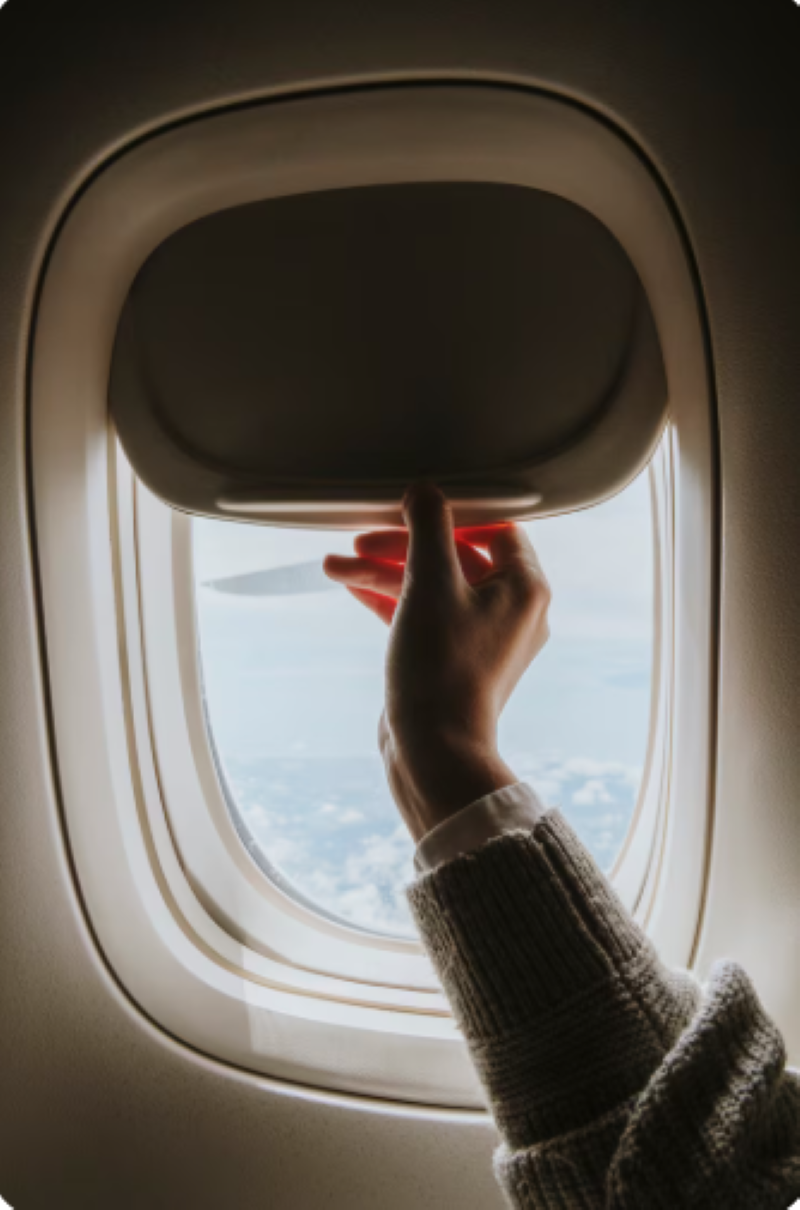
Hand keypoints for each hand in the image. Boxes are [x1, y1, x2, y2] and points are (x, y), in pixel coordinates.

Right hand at [323, 483, 550, 840]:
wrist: (433, 751)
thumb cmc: (441, 669)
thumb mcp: (430, 582)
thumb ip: (428, 527)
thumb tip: (425, 490)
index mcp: (524, 588)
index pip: (493, 527)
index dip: (450, 514)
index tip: (411, 506)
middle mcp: (511, 612)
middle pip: (453, 556)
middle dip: (401, 545)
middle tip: (361, 538)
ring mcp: (481, 639)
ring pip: (431, 586)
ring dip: (385, 571)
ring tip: (336, 565)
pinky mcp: (452, 660)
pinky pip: (422, 615)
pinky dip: (390, 599)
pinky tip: (351, 586)